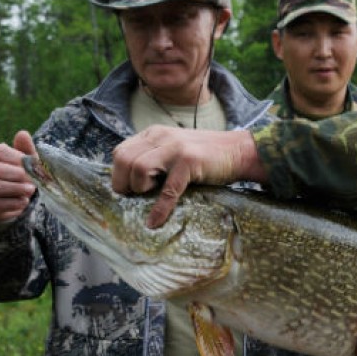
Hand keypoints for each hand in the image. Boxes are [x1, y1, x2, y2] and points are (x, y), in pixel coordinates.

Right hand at [0, 130, 37, 223]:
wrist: (13, 202)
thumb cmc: (21, 178)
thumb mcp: (27, 164)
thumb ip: (26, 150)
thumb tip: (22, 133)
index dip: (15, 157)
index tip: (31, 164)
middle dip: (15, 174)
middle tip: (32, 180)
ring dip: (14, 188)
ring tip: (30, 190)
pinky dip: (11, 203)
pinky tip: (24, 202)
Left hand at [110, 125, 265, 227]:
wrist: (238, 151)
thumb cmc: (205, 156)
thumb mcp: (174, 149)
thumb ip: (153, 157)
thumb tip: (129, 182)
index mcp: (154, 134)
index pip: (120, 152)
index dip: (118, 174)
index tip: (127, 189)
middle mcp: (161, 137)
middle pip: (124, 160)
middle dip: (124, 183)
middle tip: (135, 196)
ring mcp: (175, 148)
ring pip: (139, 169)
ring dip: (140, 189)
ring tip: (150, 196)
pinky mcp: (189, 162)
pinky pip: (167, 189)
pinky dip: (159, 209)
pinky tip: (155, 222)